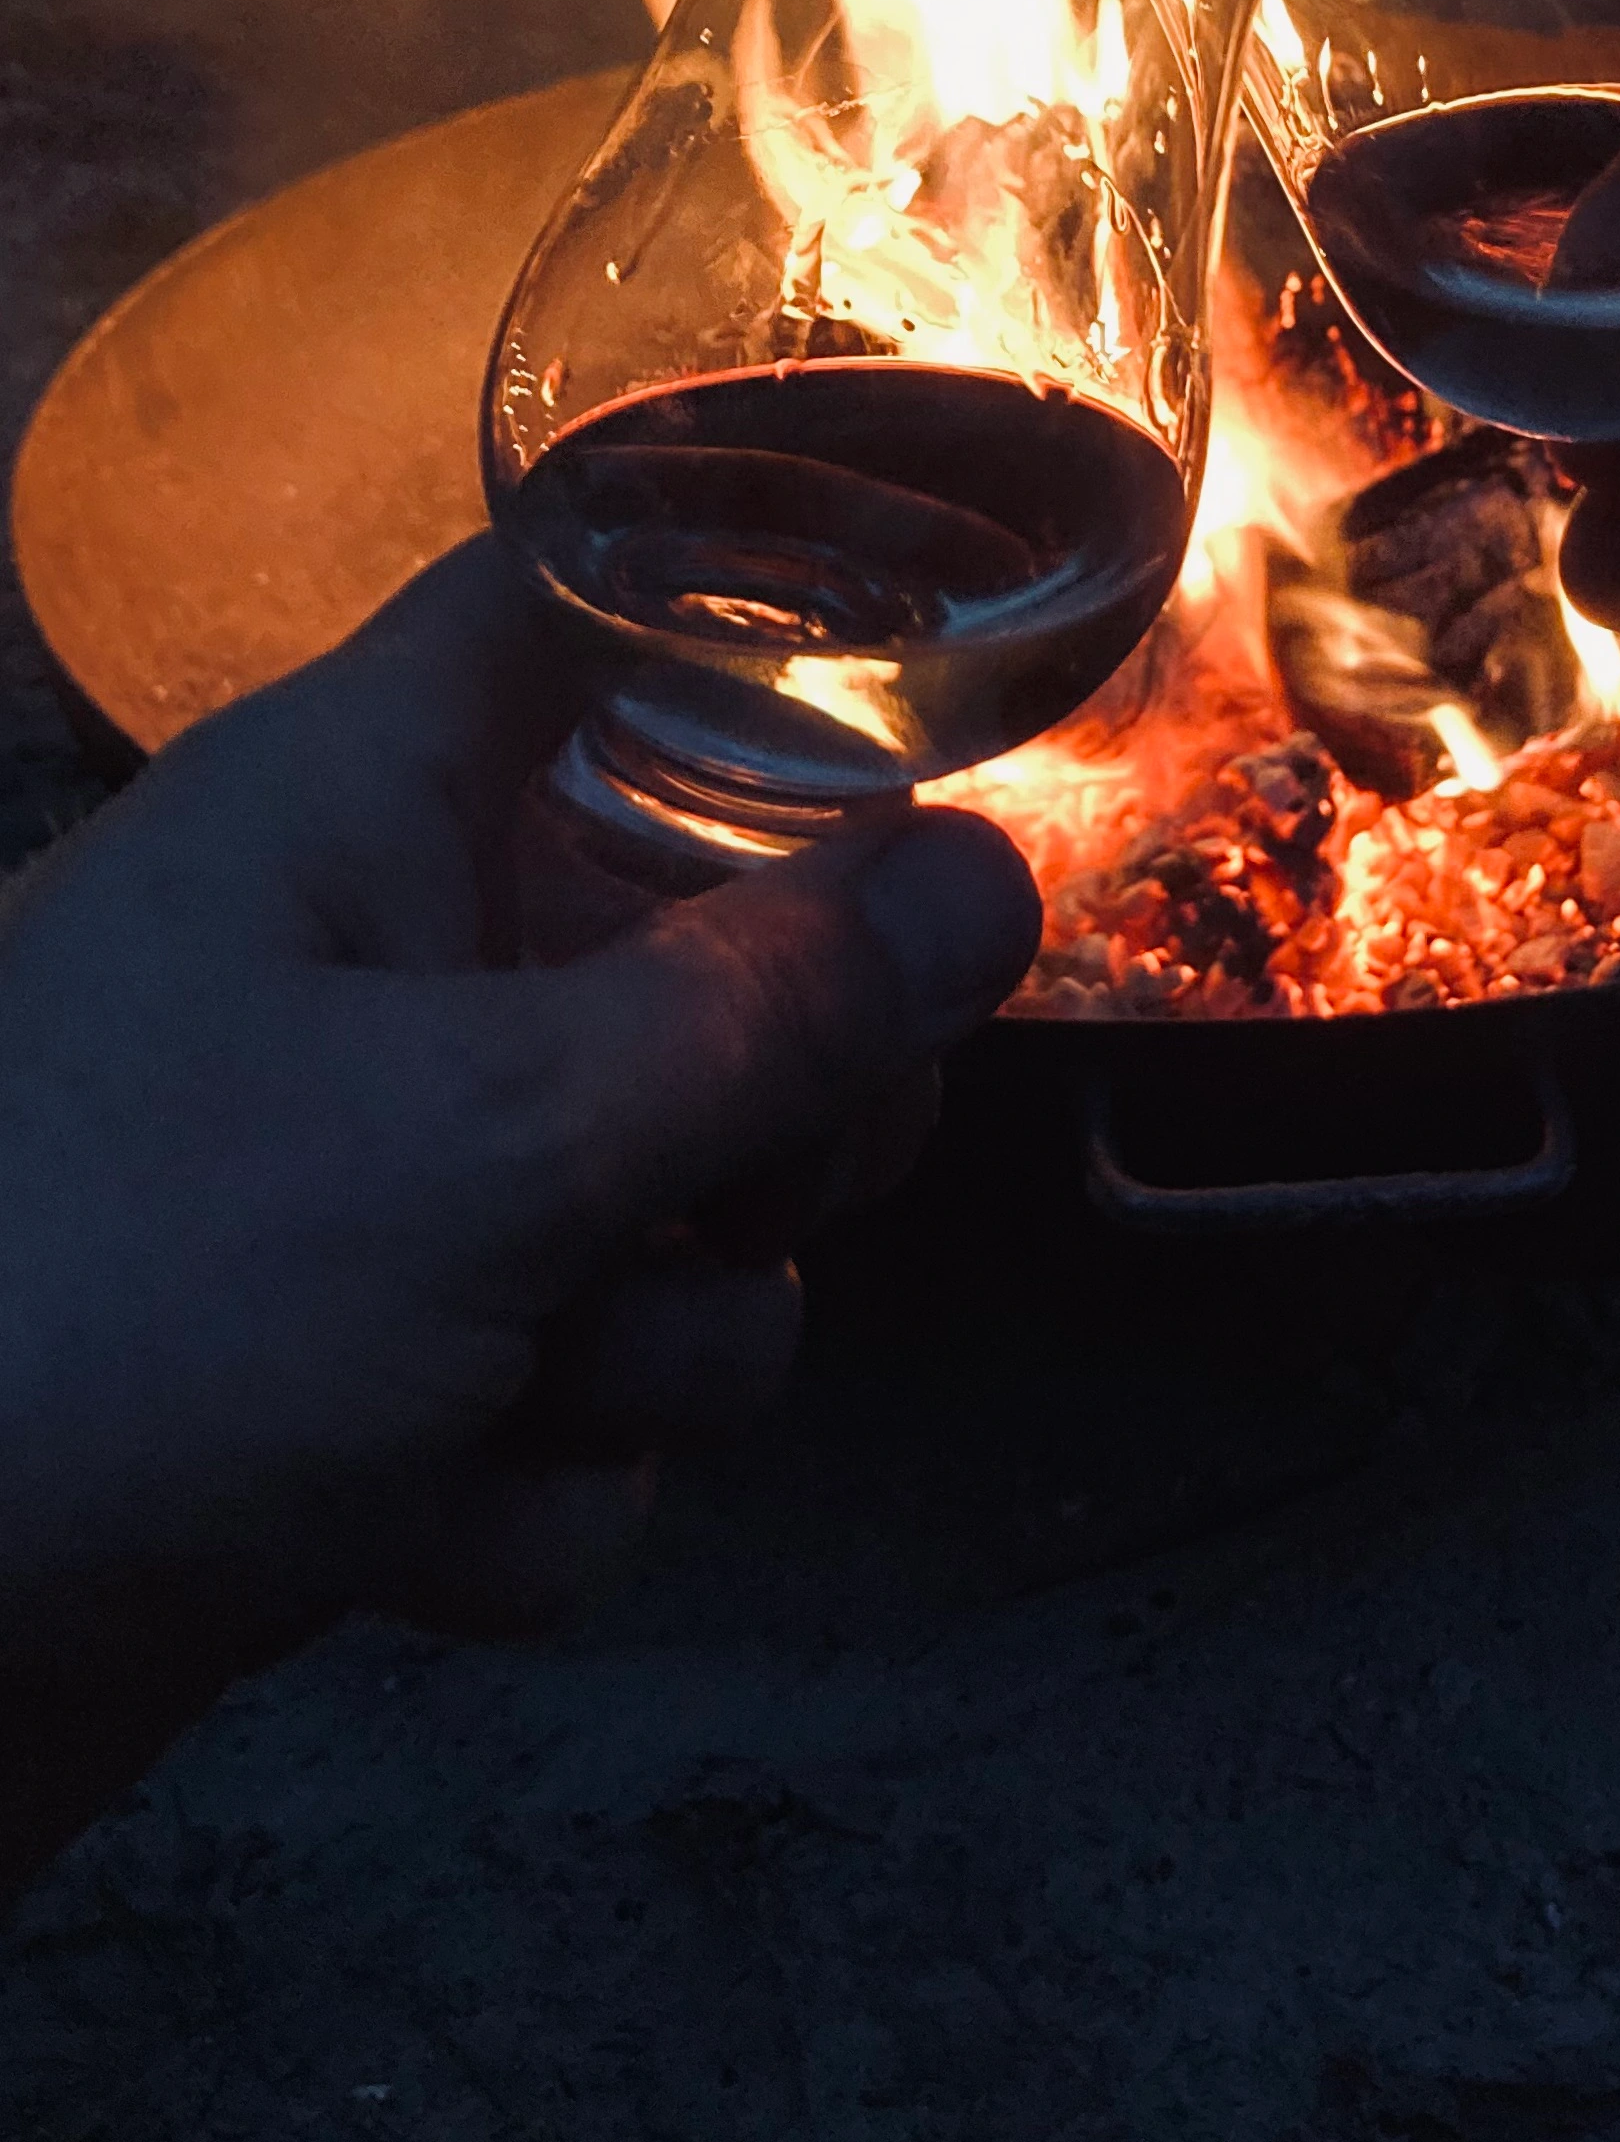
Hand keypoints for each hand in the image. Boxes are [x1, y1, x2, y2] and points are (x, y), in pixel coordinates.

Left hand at [0, 539, 1037, 1885]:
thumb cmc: (104, 1311)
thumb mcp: (488, 1138)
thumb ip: (768, 1009)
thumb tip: (993, 876)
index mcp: (365, 802)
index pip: (600, 603)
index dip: (778, 622)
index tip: (946, 719)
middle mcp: (378, 963)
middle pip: (718, 956)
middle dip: (771, 1133)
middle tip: (731, 1194)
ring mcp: (369, 1185)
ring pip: (677, 1226)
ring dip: (636, 1360)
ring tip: (492, 1407)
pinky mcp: (361, 1383)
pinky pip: (574, 1409)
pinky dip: (518, 1498)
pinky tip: (395, 1538)